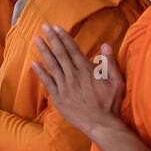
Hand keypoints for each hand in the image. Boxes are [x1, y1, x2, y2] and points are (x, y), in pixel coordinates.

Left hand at [30, 25, 124, 140]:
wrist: (101, 124)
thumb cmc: (110, 103)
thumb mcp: (117, 81)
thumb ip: (110, 63)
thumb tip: (105, 45)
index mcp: (87, 70)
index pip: (73, 49)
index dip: (64, 37)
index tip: (57, 28)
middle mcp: (73, 76)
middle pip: (61, 53)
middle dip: (52, 39)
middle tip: (44, 26)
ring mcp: (64, 86)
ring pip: (52, 65)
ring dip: (44, 51)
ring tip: (37, 40)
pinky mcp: (58, 97)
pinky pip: (47, 82)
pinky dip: (40, 73)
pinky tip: (34, 64)